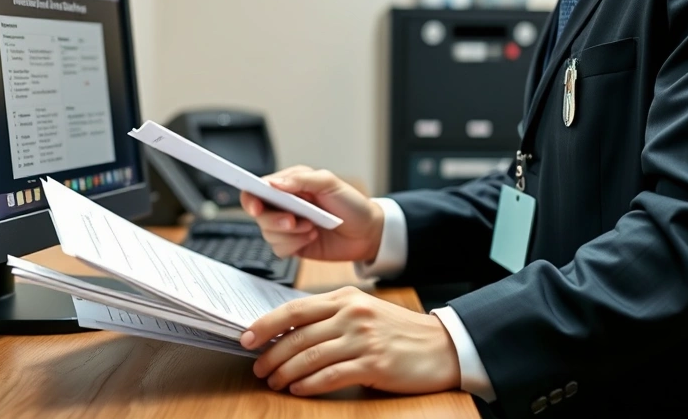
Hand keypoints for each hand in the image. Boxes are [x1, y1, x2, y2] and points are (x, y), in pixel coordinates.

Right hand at [240, 166, 384, 262]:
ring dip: (290, 234)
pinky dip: (294, 245)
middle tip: (294, 221)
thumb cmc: (351, 204)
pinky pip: (279, 249)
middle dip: (275, 220)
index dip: (250, 197)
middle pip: (259, 214)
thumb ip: (301, 180)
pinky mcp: (293, 244)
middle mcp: (285, 204)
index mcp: (290, 184)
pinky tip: (312, 238)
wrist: (368, 232)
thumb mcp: (330, 183)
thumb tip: (274, 183)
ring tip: (312, 228)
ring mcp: (288, 226)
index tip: (255, 207)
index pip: (257, 188)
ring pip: (268, 234)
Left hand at [241, 286, 460, 395]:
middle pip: (298, 335)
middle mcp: (353, 314)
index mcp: (347, 298)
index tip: (246, 338)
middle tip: (258, 367)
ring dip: (286, 372)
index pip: (295, 309)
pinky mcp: (373, 363)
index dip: (266, 324)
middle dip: (271, 354)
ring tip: (274, 382)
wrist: (441, 346)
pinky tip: (299, 389)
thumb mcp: (364, 312)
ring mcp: (363, 338)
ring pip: (309, 357)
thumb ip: (331, 317)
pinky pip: (330, 376)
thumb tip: (288, 332)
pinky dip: (309, 385)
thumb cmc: (399, 331)